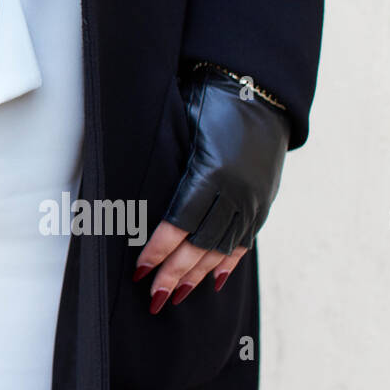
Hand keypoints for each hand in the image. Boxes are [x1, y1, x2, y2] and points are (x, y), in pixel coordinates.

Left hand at [133, 67, 288, 311]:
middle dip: (176, 273)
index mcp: (211, 171)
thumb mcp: (180, 123)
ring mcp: (253, 199)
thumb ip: (162, 156)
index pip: (181, 221)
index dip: (160, 248)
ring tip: (177, 295)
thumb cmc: (207, 102)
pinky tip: (214, 280)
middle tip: (155, 296)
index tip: (140, 269)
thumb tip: (126, 178)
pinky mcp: (264, 202)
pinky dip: (228, 261)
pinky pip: (244, 239)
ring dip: (198, 274)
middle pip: (202, 243)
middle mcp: (236, 191)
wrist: (259, 92)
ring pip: (223, 246)